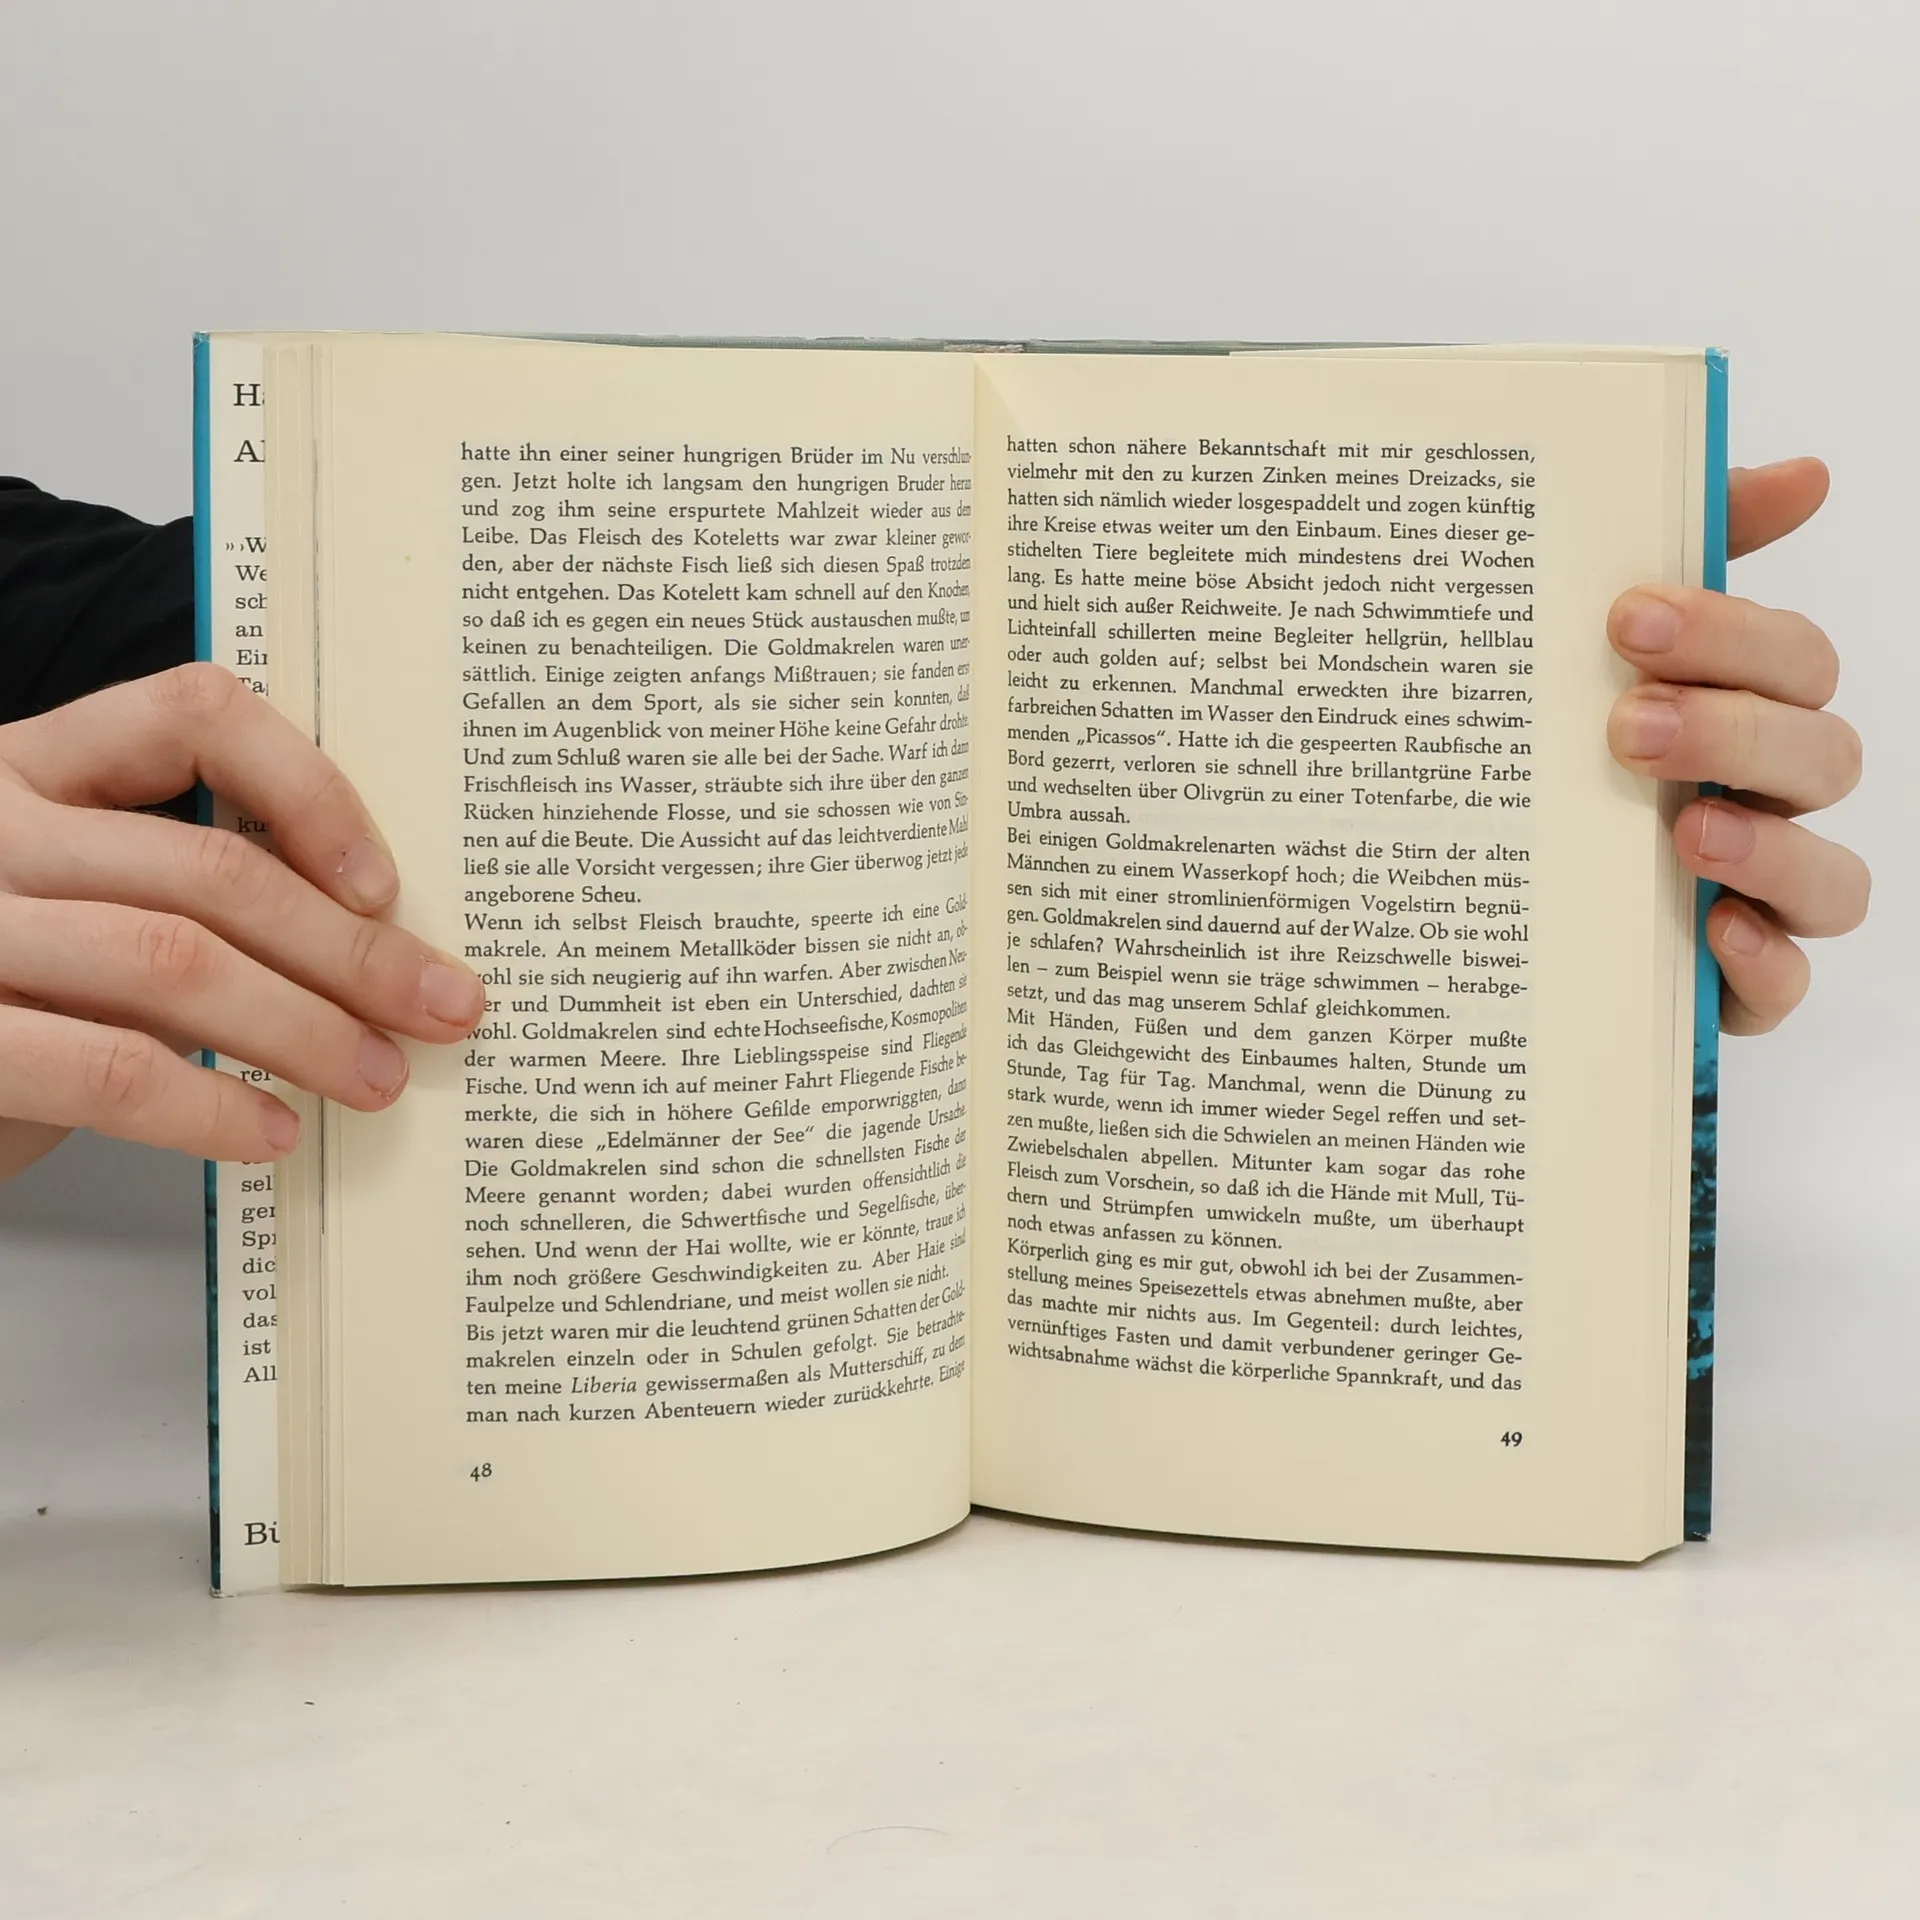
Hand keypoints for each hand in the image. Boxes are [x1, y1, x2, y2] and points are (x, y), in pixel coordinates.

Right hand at [0, 663, 485, 1178]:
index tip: (384, 884)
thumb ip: (188, 891)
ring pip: (173, 962)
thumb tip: (381, 944)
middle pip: (210, 869)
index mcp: (33, 767)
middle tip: (442, 1008)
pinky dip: (209, 1106)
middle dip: (351, 952)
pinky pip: (109, 1069)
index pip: (193, 715)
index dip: (309, 790)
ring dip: (303, 1032)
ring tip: (378, 1079)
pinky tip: (270, 1130)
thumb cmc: (8, 987)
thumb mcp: (83, 901)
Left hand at [1607, 458, 1867, 1033]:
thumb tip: (1804, 473)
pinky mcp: (1731, 989)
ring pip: (1831, 876)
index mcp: (1743, 713)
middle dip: (1732, 731)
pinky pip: (1785, 985)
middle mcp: (1766, 802)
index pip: (1794, 659)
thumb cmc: (1559, 762)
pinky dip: (1764, 962)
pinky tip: (1713, 932)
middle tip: (1626, 723)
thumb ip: (1688, 555)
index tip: (1627, 617)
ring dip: (1767, 847)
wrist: (1473, 906)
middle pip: (1818, 756)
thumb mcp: (1585, 654)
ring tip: (1683, 830)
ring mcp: (1758, 898)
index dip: (1731, 632)